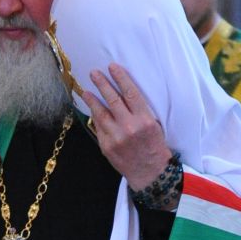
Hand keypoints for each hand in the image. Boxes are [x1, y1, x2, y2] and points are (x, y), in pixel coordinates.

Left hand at [79, 63, 172, 189]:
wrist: (150, 173)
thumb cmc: (154, 147)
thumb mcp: (154, 125)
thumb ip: (139, 111)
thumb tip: (122, 95)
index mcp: (144, 120)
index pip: (130, 93)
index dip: (120, 78)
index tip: (112, 67)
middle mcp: (129, 127)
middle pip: (113, 100)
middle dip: (102, 84)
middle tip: (94, 73)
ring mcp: (116, 137)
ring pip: (101, 113)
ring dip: (92, 100)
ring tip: (86, 91)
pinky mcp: (106, 146)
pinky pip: (98, 128)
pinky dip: (95, 118)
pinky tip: (92, 110)